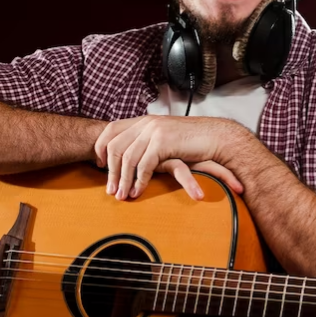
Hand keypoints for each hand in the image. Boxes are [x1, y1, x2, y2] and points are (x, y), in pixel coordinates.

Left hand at [94, 115, 245, 199]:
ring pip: (127, 158)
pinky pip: (144, 165)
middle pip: (115, 146)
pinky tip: (138, 192)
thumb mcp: (165, 137)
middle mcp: (146, 122)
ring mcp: (154, 131)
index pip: (111, 130)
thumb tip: (132, 155)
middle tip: (110, 191)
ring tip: (122, 196)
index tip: (99, 166)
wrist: (216, 136)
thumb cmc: (193, 141)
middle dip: (110, 171)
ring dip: (123, 180)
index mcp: (144, 120)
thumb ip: (148, 141)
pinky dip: (139, 181)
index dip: (101, 148)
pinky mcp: (163, 142)